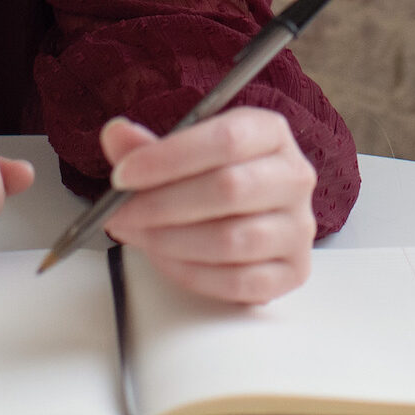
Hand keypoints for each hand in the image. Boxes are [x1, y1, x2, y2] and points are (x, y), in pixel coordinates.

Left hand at [99, 109, 316, 304]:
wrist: (243, 213)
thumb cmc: (209, 175)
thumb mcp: (178, 151)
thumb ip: (146, 146)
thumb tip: (116, 135)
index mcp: (270, 133)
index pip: (226, 139)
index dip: (168, 157)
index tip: (123, 174)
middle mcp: (294, 177)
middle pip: (229, 189)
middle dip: (162, 204)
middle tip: (119, 213)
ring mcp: (299, 227)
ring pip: (232, 240)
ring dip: (171, 241)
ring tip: (137, 234)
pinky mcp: (293, 271)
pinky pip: (239, 281)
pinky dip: (191, 272)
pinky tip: (163, 258)